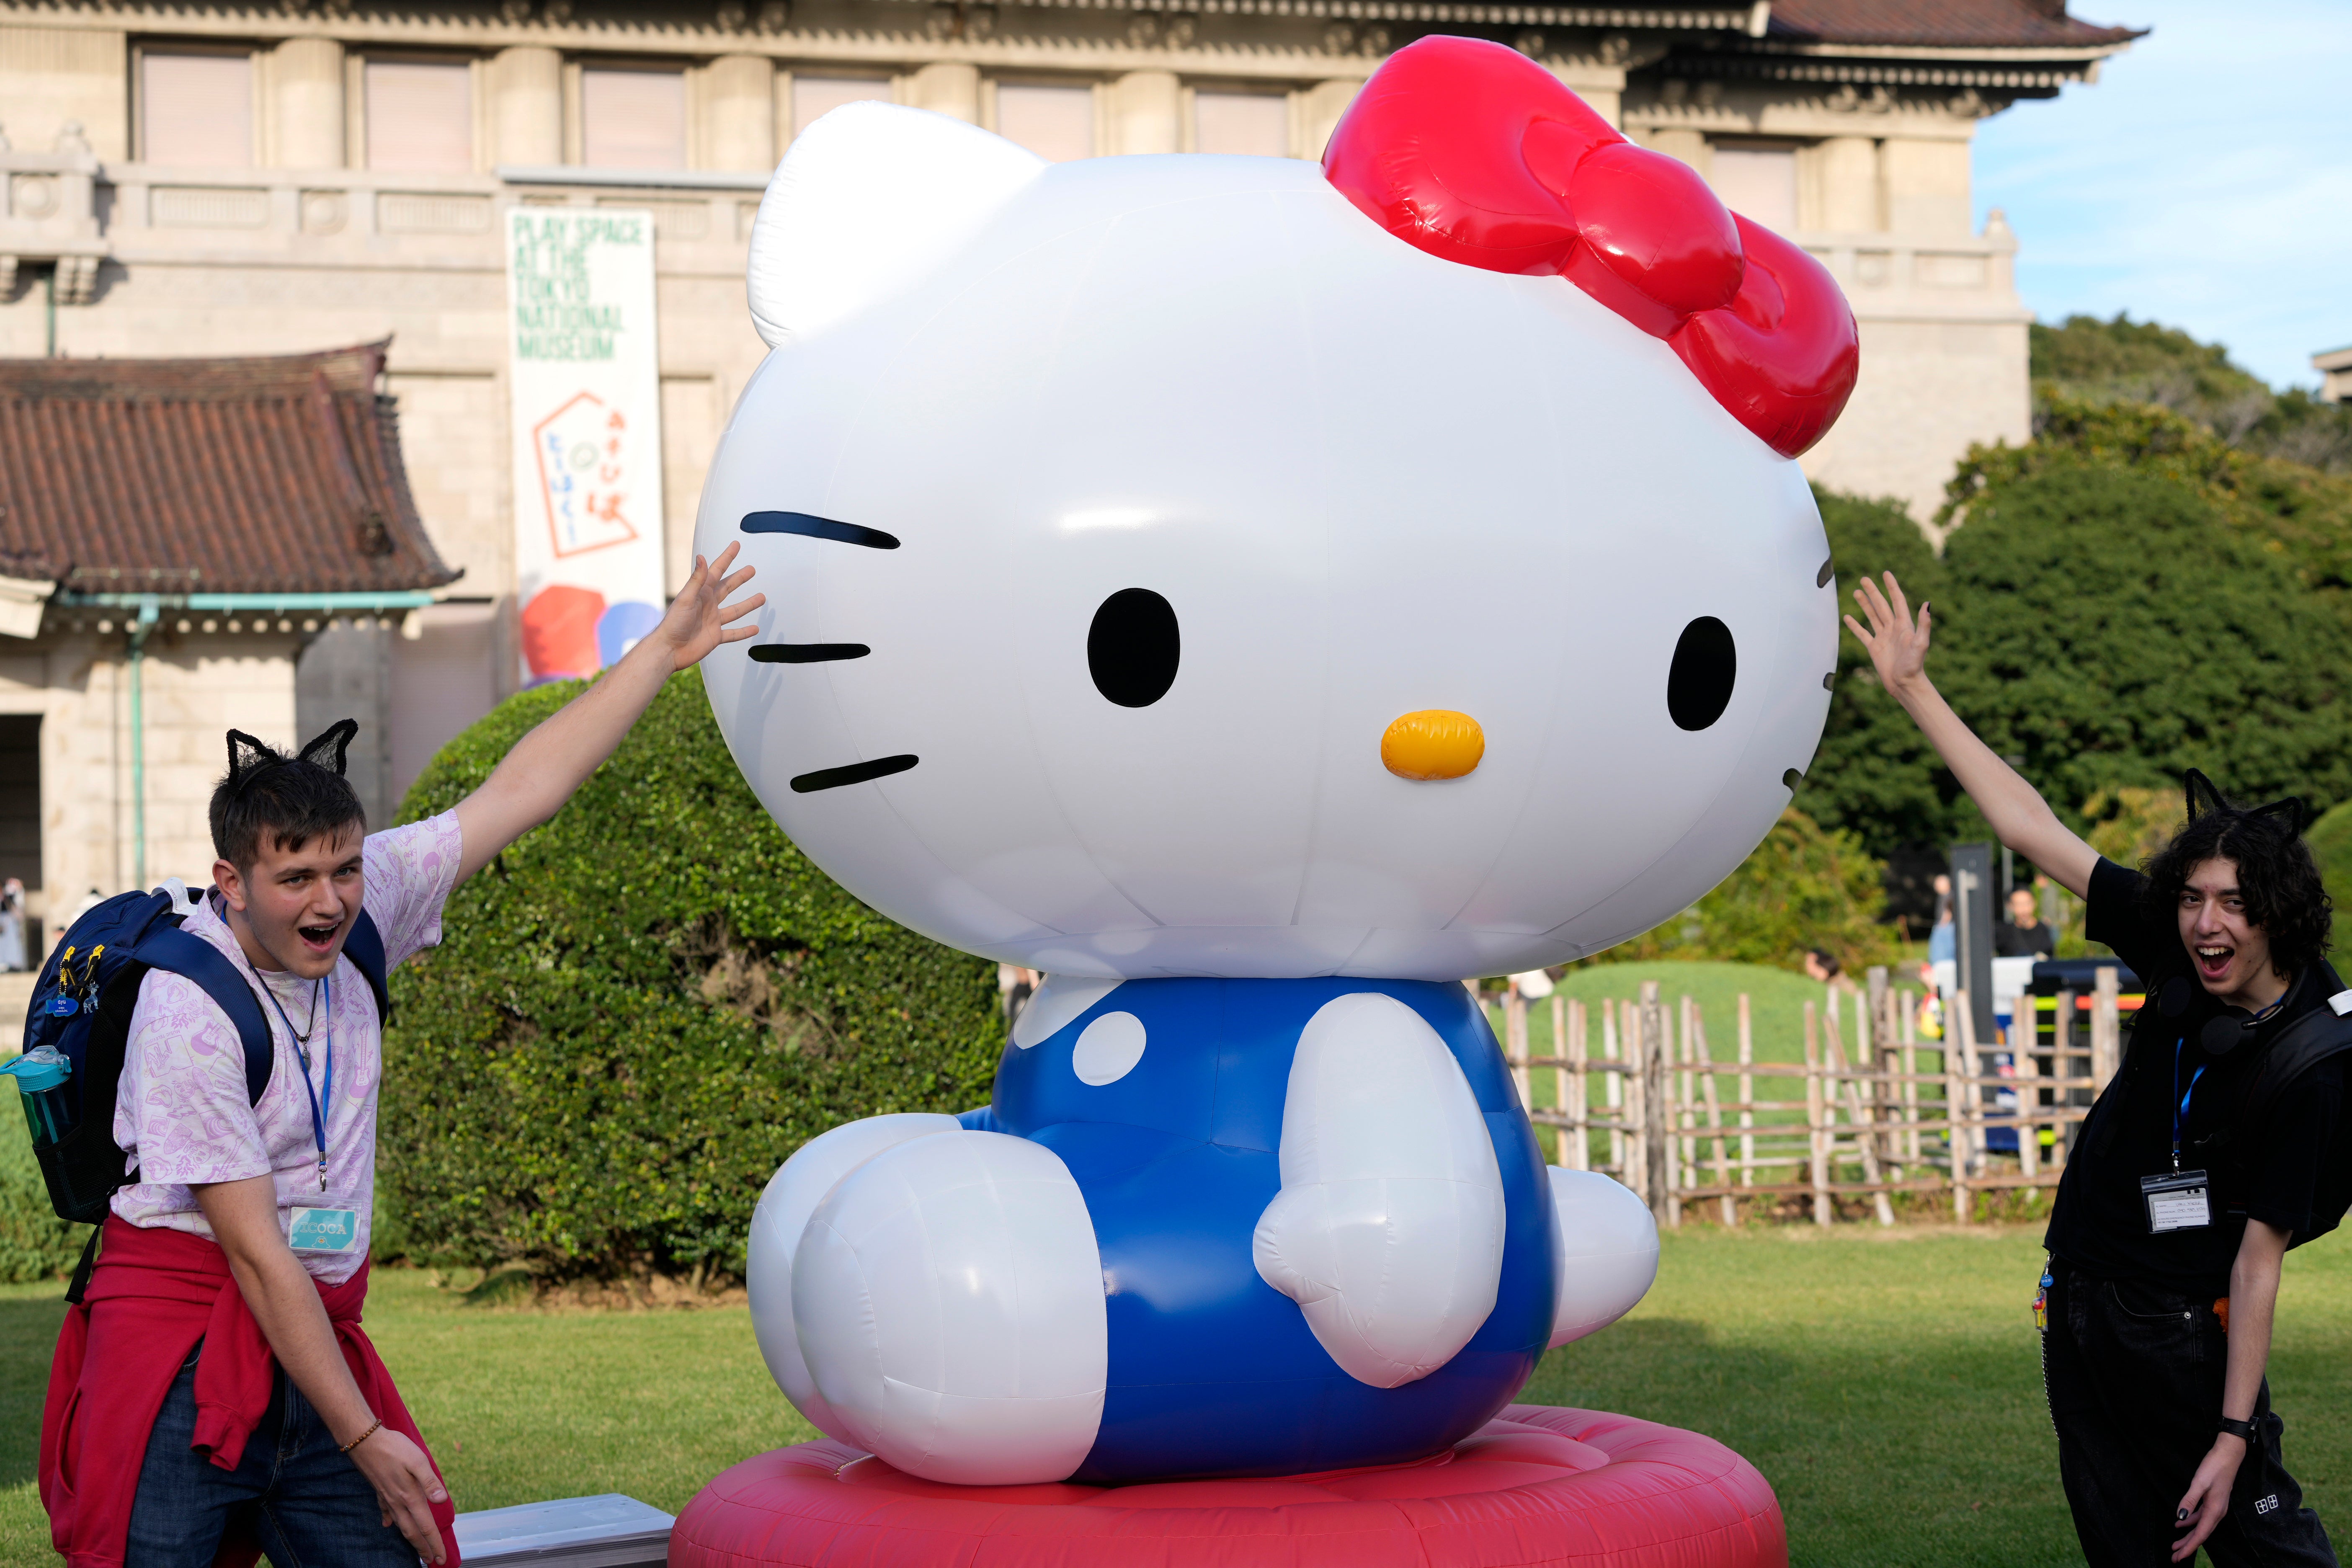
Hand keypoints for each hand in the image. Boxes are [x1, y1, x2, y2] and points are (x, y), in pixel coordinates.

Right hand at [349, 1425, 450, 1563]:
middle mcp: (398, 1501)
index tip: (441, 1558)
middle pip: (412, 1532)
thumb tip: (441, 1500)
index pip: (425, 1526)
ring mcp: (387, 1497)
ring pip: (400, 1524)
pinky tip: (389, 1525)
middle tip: (433, 1561)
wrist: (365, 1441)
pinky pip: (386, 1511)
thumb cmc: (394, 1448)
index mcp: (410, 1496)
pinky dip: (390, 1521)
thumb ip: (430, 1481)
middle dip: (423, 1548)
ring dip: (410, 1539)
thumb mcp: (418, 1460)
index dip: (434, 1543)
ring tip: (417, 1549)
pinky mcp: (379, 1490)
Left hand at [649, 542, 763, 670]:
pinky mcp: (716, 636)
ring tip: (761, 598)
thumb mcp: (686, 598)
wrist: (670, 649)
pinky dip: (744, 632)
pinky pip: (733, 633)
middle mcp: (708, 605)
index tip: (735, 546)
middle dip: (740, 578)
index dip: (727, 558)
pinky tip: (754, 629)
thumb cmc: (673, 624)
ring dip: (748, 604)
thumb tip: (701, 558)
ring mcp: (713, 620)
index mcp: (701, 593)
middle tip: (750, 570)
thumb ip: (696, 579)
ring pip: (735, 610)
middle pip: (728, 588)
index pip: (717, 571)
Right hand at [1842, 572, 1931, 701]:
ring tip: (1856, 592)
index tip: (1886, 573)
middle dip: (1873, 592)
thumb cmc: (1915, 666)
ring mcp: (1883, 638)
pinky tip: (1848, 617)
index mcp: (1905, 625)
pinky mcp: (1874, 648)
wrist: (1905, 684)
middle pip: (1881, 605)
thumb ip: (1924, 624)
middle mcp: (1893, 629)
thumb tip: (1927, 604)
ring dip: (1864, 604)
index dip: (1891, 587)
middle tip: (1864, 579)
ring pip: (1872, 616)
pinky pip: (1863, 634)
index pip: (1897, 601)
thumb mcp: (1921, 644)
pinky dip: (1855, 625)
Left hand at [2172, 1434, 2245, 1561]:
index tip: (2178, 1557)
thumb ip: (2190, 1500)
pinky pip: (2201, 1517)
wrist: (2228, 1455)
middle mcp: (2217, 1513)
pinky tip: (2180, 1523)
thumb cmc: (2214, 1467)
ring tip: (2175, 1544)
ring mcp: (2216, 1507)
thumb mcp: (2199, 1483)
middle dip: (2187, 1546)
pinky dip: (2191, 1522)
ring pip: (2201, 1527)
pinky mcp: (2213, 1501)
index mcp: (2215, 1511)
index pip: (2200, 1534)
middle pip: (2201, 1534)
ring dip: (2188, 1536)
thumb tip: (2180, 1517)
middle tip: (2174, 1557)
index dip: (2189, 1546)